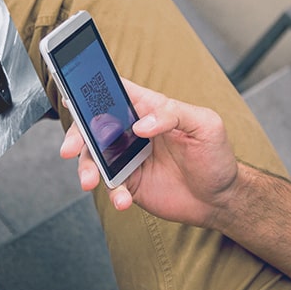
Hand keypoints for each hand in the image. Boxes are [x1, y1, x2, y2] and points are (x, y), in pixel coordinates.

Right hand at [60, 80, 239, 228]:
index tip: (70, 95)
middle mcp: (133, 130)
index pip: (116, 90)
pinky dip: (112, 193)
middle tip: (69, 149)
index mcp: (150, 107)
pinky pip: (110, 185)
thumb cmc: (216, 155)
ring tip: (91, 182)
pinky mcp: (129, 182)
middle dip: (76, 135)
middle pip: (94, 124)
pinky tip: (123, 200)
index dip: (90, 88)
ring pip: (94, 157)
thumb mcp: (206, 125)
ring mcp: (128, 157)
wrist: (221, 199)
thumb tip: (141, 124)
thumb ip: (174, 115)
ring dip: (87, 168)